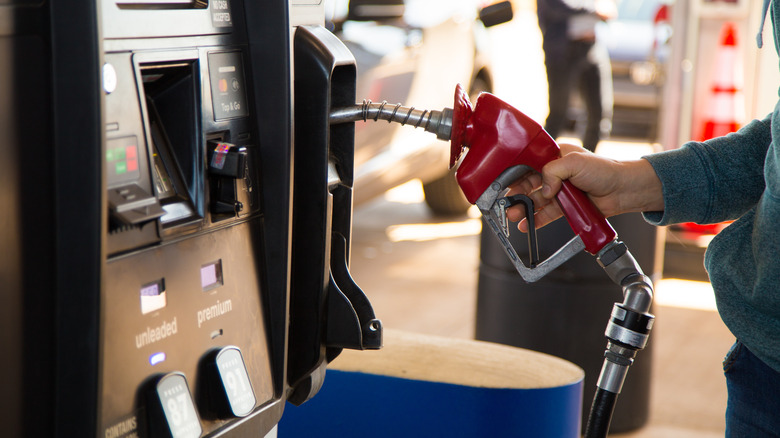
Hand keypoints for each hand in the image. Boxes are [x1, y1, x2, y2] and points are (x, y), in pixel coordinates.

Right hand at [505, 144, 663, 231]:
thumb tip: (544, 189)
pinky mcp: (565, 206)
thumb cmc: (605, 170)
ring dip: (523, 209)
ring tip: (514, 216)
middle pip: (528, 184)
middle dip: (516, 195)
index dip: (515, 174)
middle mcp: (555, 173)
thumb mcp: (575, 162)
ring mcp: (560, 191)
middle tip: (507, 204)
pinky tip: (526, 224)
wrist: (623, 190)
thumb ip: (552, 172)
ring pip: (535, 200)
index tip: (505, 183)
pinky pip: (546, 214)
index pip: (528, 164)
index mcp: (555, 156)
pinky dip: (535, 220)